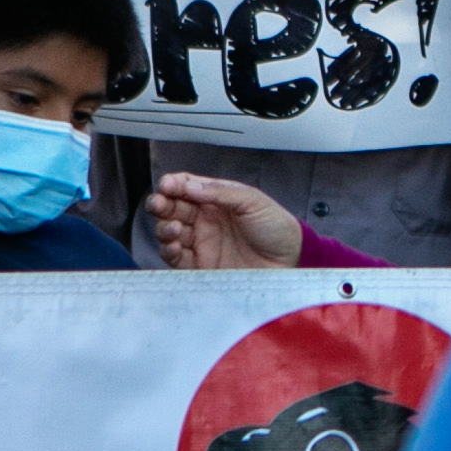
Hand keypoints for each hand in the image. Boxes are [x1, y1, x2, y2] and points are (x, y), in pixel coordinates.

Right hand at [147, 173, 303, 269]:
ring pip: (169, 232)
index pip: (185, 187)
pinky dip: (168, 250)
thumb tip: (190, 186)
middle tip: (160, 203)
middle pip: (172, 208)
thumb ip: (222, 192)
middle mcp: (205, 220)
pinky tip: (174, 244)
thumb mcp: (253, 201)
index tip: (168, 185)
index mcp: (216, 200)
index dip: (173, 185)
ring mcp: (201, 242)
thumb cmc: (277, 227)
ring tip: (173, 227)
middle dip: (161, 204)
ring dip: (163, 228)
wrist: (290, 259)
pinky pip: (176, 257)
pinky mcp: (201, 265)